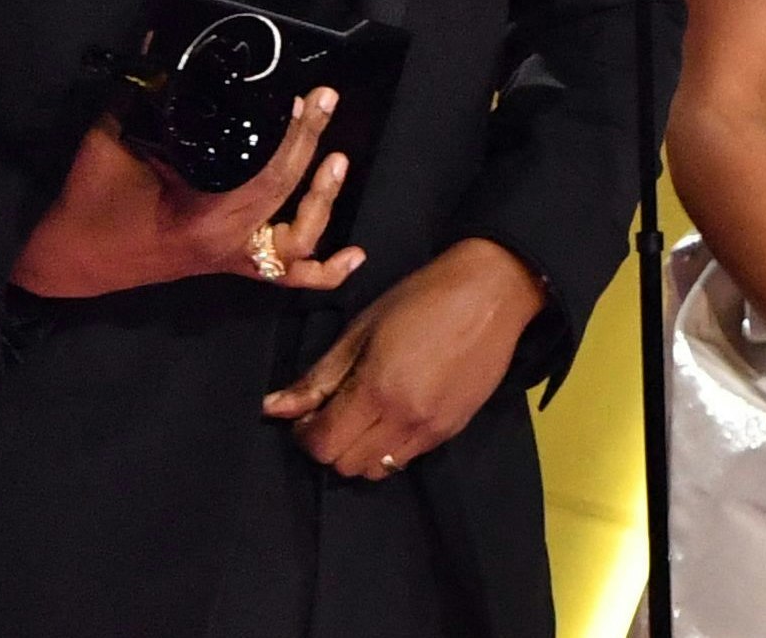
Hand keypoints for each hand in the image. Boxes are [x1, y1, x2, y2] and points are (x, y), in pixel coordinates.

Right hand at [10, 87, 364, 297]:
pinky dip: (324, 268)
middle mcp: (227, 243)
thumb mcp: (112, 140)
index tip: (307, 99)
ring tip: (338, 162)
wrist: (70, 256)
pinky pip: (284, 276)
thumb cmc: (90, 203)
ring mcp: (231, 258)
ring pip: (298, 244)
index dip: (295, 136)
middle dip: (311, 146)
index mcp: (204, 216)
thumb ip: (141, 95)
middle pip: (287, 197)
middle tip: (325, 102)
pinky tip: (354, 255)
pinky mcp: (228, 264)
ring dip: (324, 204)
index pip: (268, 175)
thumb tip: (162, 44)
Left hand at [261, 237, 546, 479]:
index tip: (305, 412)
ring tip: (362, 415)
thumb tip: (275, 407)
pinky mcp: (451, 433)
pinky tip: (391, 414)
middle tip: (331, 411)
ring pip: (376, 470)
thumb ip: (319, 376)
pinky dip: (387, 448)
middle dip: (329, 443)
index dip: (304, 433)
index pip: (324, 444)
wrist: (491, 295)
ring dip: (358, 451)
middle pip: (346, 465)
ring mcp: (432, 432)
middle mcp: (404, 420)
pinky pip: (406, 460)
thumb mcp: (360, 329)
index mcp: (377, 389)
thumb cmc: (419, 299)